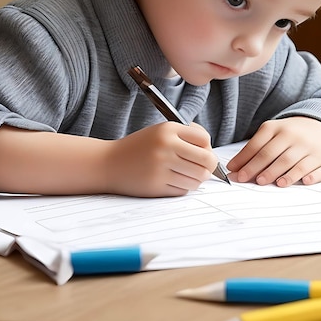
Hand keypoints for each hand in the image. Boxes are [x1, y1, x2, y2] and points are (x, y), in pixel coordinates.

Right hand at [102, 122, 217, 196]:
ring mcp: (161, 167)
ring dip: (196, 179)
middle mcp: (166, 146)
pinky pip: (183, 190)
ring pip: (198, 178)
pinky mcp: (157, 185)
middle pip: (207, 160)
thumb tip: (212, 154)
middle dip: (209, 167)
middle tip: (203, 169)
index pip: (204, 139)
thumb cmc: (139, 148)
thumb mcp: (159, 132)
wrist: (108, 163)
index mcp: (168, 129)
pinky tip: (172, 181)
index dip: (207, 147)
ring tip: (186, 175)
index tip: (202, 152)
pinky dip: (182, 188)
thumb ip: (185, 137)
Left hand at [226, 117, 320, 186]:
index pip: (259, 145)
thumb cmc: (294, 135)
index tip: (234, 172)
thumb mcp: (274, 134)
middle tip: (248, 180)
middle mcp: (296, 137)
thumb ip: (255, 149)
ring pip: (296, 163)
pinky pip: (319, 170)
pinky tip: (304, 181)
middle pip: (275, 155)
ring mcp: (313, 150)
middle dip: (259, 168)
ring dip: (284, 174)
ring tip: (274, 183)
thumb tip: (234, 169)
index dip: (245, 160)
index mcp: (279, 128)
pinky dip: (312, 176)